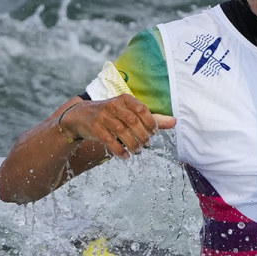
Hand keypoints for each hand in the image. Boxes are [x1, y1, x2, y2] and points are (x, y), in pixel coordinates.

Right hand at [60, 96, 175, 158]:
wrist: (81, 116)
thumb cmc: (112, 114)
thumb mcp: (130, 112)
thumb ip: (152, 118)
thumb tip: (175, 122)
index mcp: (125, 99)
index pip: (143, 109)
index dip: (151, 123)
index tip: (154, 133)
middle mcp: (114, 105)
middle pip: (133, 122)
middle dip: (143, 136)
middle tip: (147, 145)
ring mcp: (103, 117)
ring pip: (122, 132)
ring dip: (133, 144)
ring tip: (138, 151)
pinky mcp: (95, 128)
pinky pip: (110, 141)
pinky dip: (120, 151)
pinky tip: (125, 156)